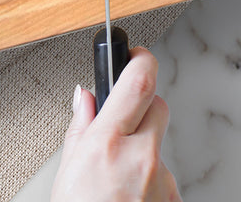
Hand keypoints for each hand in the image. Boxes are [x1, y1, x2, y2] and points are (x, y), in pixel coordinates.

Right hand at [51, 47, 180, 200]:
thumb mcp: (67, 168)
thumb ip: (80, 126)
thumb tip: (84, 97)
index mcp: (108, 142)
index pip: (138, 83)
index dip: (141, 59)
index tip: (137, 53)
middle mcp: (141, 158)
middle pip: (158, 107)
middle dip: (143, 105)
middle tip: (123, 118)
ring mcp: (162, 183)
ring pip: (160, 146)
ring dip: (144, 151)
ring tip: (118, 178)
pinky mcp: (174, 201)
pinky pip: (165, 178)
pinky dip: (150, 181)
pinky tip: (130, 196)